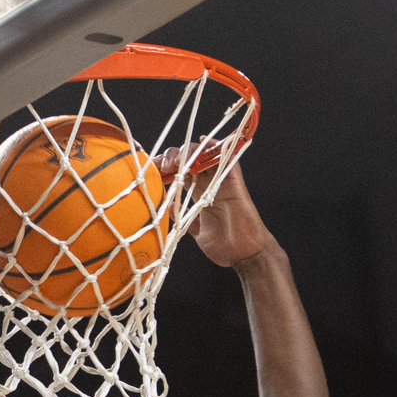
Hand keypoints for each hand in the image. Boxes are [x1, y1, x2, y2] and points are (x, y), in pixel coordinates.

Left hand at [160, 144, 274, 268]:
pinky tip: (204, 141)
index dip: (165, 167)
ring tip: (177, 161)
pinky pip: (227, 157)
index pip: (179, 172)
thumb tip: (166, 207)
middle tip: (163, 166)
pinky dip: (216, 147)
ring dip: (188, 152)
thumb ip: (182, 218)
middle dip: (172, 157)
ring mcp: (221, 181)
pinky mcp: (233, 182)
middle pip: (189, 159)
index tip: (152, 171)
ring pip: (204, 154)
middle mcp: (209, 184)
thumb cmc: (224, 245)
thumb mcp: (195, 230)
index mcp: (199, 193)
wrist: (244, 255)